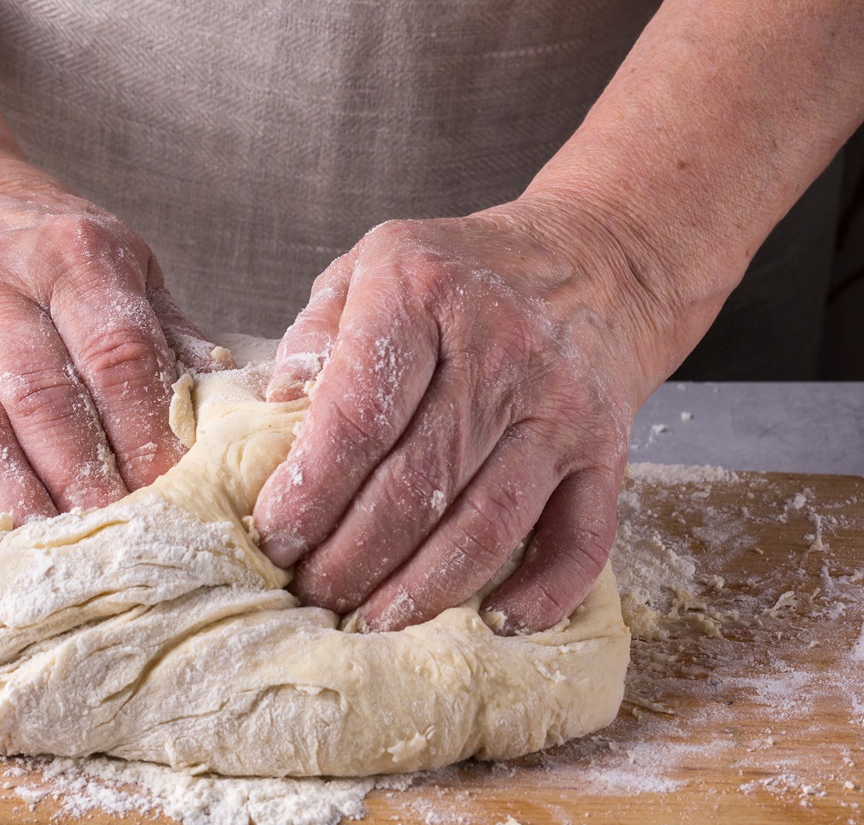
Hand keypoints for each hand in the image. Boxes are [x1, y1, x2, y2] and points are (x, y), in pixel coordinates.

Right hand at [0, 160, 223, 526]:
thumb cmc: (49, 253)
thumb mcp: (122, 263)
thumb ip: (170, 331)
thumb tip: (232, 402)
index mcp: (71, 256)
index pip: (118, 354)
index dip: (147, 431)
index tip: (175, 490)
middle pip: (46, 398)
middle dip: (89, 477)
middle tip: (123, 533)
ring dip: (16, 497)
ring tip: (52, 549)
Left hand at [253, 198, 673, 633]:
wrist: (598, 257)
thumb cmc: (463, 270)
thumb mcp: (372, 263)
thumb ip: (315, 332)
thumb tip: (271, 409)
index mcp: (422, 293)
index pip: (358, 415)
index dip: (310, 490)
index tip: (273, 534)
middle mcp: (498, 350)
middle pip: (416, 484)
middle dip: (351, 555)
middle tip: (308, 590)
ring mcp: (559, 406)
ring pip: (487, 523)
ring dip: (422, 588)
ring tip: (370, 620)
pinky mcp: (606, 449)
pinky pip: (580, 538)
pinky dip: (540, 592)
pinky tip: (494, 620)